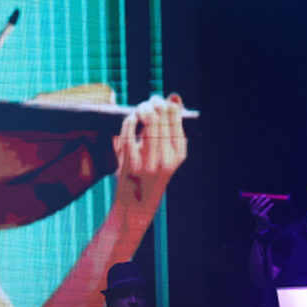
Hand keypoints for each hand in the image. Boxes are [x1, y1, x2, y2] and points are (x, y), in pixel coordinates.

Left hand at [112, 94, 186, 213]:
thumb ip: (170, 129)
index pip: (176, 116)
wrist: (135, 208)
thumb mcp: (166, 156)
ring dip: (140, 109)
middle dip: (151, 103)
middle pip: (161, 114)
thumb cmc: (148, 178)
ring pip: (148, 119)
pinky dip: (128, 121)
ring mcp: (150, 161)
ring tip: (138, 111)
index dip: (166, 103)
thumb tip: (174, 98)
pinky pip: (130, 130)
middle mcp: (167, 157)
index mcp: (179, 153)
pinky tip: (129, 122)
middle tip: (145, 105)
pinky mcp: (132, 163)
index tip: (158, 102)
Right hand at [249, 194, 272, 230]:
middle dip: (260, 199)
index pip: (250, 204)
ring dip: (265, 201)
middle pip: (256, 203)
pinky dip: (269, 206)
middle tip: (264, 195)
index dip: (253, 199)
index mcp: (251, 211)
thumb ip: (258, 208)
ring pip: (261, 205)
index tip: (256, 195)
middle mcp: (253, 212)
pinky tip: (272, 204)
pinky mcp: (262, 216)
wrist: (262, 227)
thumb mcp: (258, 213)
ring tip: (268, 199)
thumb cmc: (261, 219)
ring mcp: (257, 214)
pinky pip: (266, 209)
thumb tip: (263, 199)